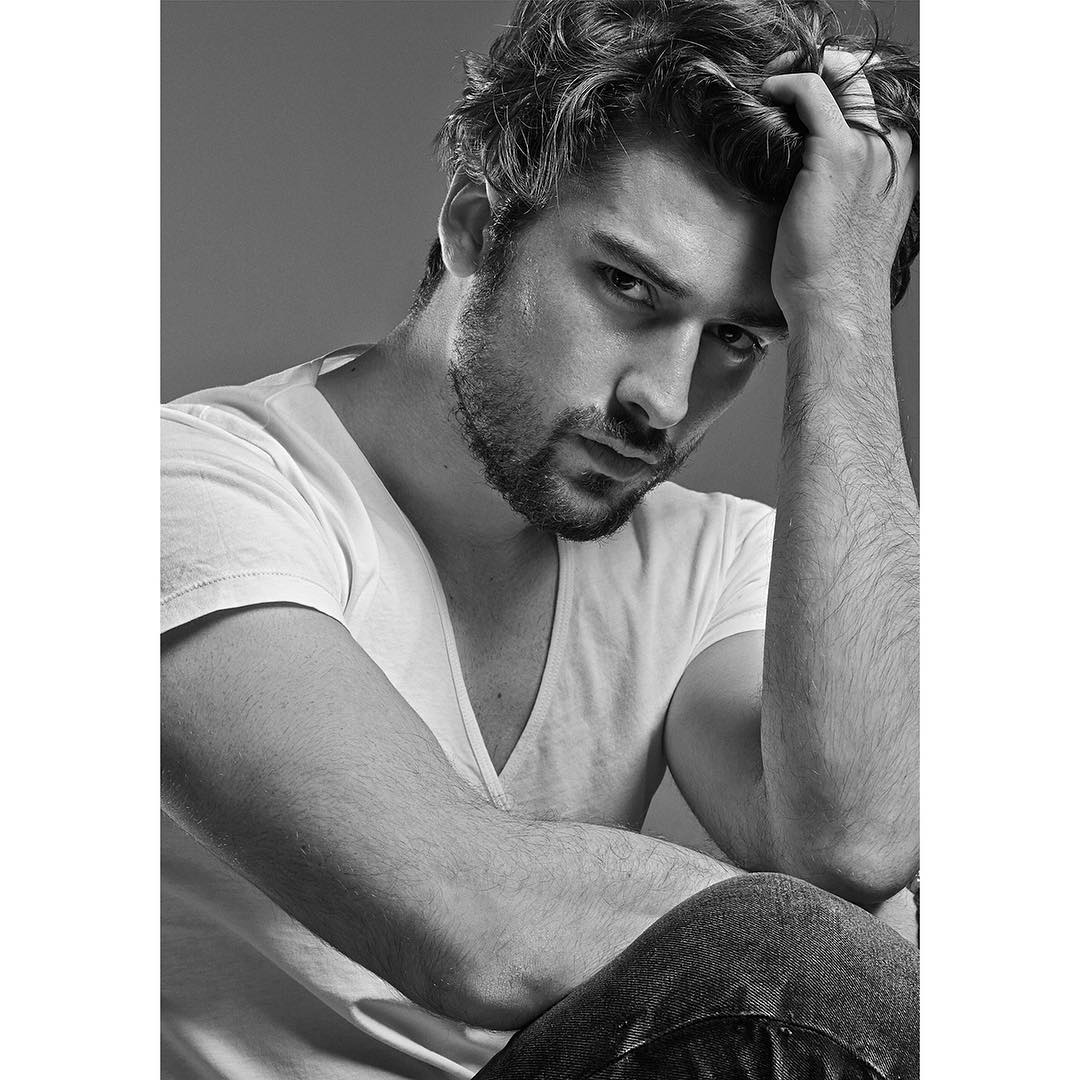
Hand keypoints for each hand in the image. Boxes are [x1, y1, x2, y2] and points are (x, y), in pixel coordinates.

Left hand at [762, 50, 916, 324]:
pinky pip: (811, 91)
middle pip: (861, 75)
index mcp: (903, 160)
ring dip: (797, 71)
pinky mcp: (837, 154)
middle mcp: (895, 147)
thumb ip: (849, 184)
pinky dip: (785, 84)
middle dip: (819, 65)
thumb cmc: (834, 274)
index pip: (874, 97)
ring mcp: (870, 147)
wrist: (834, 304)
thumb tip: (807, 167)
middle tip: (779, 80)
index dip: (837, 82)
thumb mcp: (851, 221)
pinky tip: (766, 97)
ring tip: (769, 87)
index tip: (798, 92)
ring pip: (839, 74)